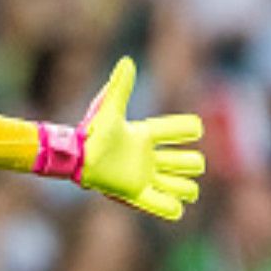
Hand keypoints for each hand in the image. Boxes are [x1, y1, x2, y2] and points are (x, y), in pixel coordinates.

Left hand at [76, 57, 205, 220]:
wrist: (75, 156)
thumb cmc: (91, 132)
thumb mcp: (109, 108)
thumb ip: (120, 87)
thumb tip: (127, 61)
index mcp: (145, 136)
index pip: (177, 132)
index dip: (189, 130)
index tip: (195, 129)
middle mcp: (148, 157)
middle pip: (185, 162)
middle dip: (192, 164)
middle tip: (190, 164)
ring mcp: (144, 176)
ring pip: (179, 185)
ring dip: (186, 188)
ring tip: (187, 189)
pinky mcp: (135, 193)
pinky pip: (161, 205)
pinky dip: (171, 208)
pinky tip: (176, 207)